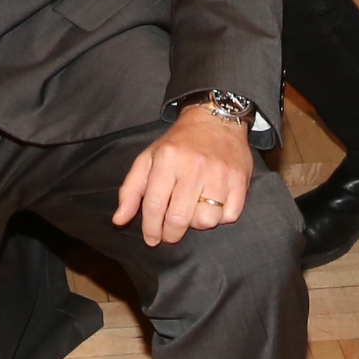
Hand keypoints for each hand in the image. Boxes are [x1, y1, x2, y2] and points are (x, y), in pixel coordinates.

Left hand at [110, 107, 256, 247]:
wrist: (217, 119)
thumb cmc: (179, 143)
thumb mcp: (149, 159)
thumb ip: (131, 190)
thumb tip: (119, 220)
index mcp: (167, 159)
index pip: (154, 205)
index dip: (150, 228)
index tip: (151, 239)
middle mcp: (193, 166)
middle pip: (178, 218)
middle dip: (170, 234)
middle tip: (169, 236)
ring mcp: (219, 173)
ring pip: (206, 220)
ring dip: (197, 224)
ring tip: (193, 212)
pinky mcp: (240, 179)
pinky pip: (229, 215)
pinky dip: (220, 217)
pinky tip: (213, 205)